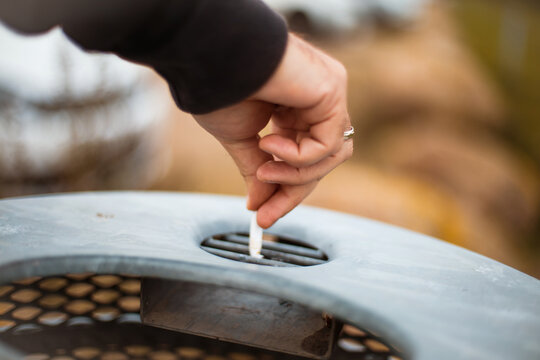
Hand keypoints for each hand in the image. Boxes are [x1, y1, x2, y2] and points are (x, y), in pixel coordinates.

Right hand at [193, 34, 351, 227]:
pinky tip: (270, 142)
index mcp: (292, 112)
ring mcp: (326, 94)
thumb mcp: (239, 142)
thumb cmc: (221, 90)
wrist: (212, 60)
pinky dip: (299, 155)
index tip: (263, 215)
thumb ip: (257, 171)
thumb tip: (259, 203)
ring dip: (297, 174)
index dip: (284, 189)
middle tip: (264, 215)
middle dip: (292, 191)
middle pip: (321, 161)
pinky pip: (328, 142)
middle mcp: (315, 103)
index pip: (302, 158)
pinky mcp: (332, 90)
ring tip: (263, 168)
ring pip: (333, 155)